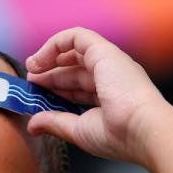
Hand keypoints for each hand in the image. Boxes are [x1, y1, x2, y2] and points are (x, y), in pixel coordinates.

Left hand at [25, 27, 172, 166]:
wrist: (143, 129)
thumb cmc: (118, 135)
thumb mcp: (79, 130)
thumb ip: (55, 122)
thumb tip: (32, 125)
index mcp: (112, 96)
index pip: (79, 88)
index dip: (56, 90)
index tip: (37, 96)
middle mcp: (112, 76)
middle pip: (74, 70)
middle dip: (49, 74)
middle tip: (30, 82)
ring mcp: (109, 62)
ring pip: (74, 50)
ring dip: (48, 57)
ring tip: (31, 69)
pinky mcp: (104, 51)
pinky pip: (75, 36)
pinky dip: (54, 44)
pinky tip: (39, 60)